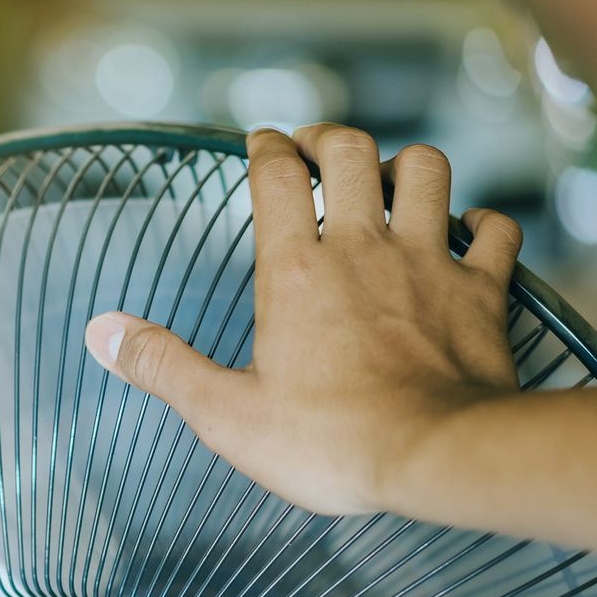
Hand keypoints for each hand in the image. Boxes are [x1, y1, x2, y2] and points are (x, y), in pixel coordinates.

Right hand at [84, 124, 524, 516]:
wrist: (439, 457)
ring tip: (388, 181)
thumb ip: (162, 365)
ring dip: (406, 164)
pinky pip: (496, 232)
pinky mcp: (482, 292)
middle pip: (352, 151)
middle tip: (316, 149)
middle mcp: (363, 248)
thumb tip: (101, 332)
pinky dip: (483, 222)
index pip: (276, 174)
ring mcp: (430, 264)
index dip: (265, 146)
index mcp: (295, 270)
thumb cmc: (330, 442)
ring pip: (428, 170)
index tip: (259, 141)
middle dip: (330, 138)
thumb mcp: (225, 414)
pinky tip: (469, 231)